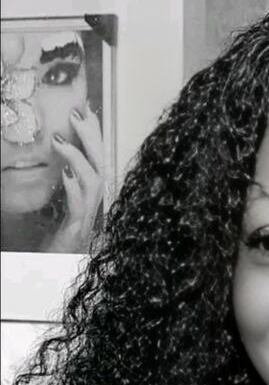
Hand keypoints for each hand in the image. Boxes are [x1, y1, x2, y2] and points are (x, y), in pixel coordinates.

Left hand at [45, 102, 103, 252]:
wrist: (53, 273)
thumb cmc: (51, 244)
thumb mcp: (54, 206)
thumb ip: (60, 186)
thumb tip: (55, 161)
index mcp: (87, 197)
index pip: (97, 160)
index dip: (95, 135)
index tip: (88, 111)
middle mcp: (92, 205)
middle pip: (101, 165)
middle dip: (92, 138)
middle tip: (78, 114)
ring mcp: (86, 218)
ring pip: (94, 182)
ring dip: (80, 158)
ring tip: (62, 139)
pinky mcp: (76, 231)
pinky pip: (80, 207)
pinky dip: (74, 188)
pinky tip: (64, 173)